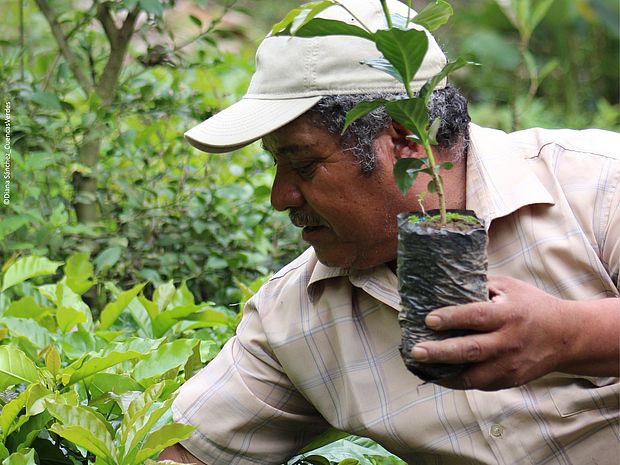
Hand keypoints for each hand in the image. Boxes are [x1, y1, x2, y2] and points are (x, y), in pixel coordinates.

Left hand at [411, 276, 572, 390]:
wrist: (567, 336)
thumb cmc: (532, 305)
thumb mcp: (510, 287)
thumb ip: (481, 285)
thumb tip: (445, 281)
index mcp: (508, 315)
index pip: (476, 316)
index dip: (451, 318)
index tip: (428, 320)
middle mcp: (509, 342)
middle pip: (471, 350)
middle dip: (440, 352)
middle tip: (415, 351)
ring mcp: (510, 365)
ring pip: (473, 376)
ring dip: (444, 373)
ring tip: (420, 367)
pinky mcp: (510, 380)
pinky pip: (479, 384)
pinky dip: (457, 381)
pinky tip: (438, 374)